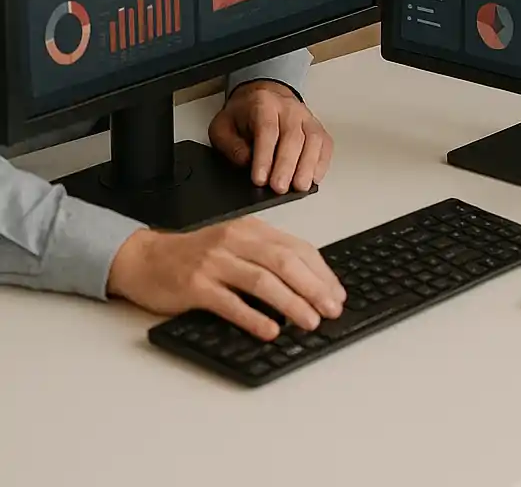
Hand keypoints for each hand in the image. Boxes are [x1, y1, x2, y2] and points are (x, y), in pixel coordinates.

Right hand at [107, 219, 344, 340]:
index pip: (296, 247)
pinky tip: (270, 330)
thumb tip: (306, 283)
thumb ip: (264, 257)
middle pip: (284, 262)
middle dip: (313, 287)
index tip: (337, 293)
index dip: (320, 272)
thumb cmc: (193, 255)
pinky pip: (230, 302)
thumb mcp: (234, 245)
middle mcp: (235, 241)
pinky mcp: (196, 285)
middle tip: (331, 309)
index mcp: (250, 230)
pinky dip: (253, 317)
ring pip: (262, 281)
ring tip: (310, 321)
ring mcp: (215, 262)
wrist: (145, 258)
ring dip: (291, 303)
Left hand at [209, 81, 332, 193]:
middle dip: (286, 165)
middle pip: (293, 136)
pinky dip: (321, 162)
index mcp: (263, 104)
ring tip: (299, 187)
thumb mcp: (223, 126)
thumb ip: (230, 145)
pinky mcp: (317, 127)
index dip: (264, 156)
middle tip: (279, 188)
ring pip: (313, 139)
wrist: (264, 97)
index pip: (267, 130)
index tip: (259, 179)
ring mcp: (306, 117)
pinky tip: (313, 177)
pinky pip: (325, 144)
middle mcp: (288, 108)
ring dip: (307, 165)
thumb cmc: (243, 115)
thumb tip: (245, 161)